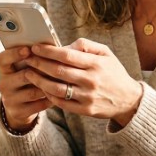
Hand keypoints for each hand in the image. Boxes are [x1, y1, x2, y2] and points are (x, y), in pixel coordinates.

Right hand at [0, 45, 53, 131]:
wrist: (19, 105)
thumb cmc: (27, 78)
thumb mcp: (25, 67)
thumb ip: (36, 56)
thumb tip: (60, 45)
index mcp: (4, 68)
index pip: (2, 58)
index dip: (14, 53)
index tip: (28, 49)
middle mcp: (3, 83)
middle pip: (23, 75)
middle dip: (42, 72)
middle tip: (57, 67)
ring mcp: (9, 99)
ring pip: (33, 91)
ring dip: (49, 87)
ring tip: (62, 81)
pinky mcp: (17, 111)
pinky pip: (38, 104)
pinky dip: (50, 99)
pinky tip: (59, 95)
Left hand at [26, 38, 142, 127]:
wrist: (128, 99)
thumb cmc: (113, 73)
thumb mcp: (105, 53)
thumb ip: (86, 45)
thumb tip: (64, 45)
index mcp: (96, 63)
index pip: (66, 55)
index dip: (48, 51)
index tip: (35, 47)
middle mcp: (91, 80)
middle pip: (58, 71)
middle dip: (39, 64)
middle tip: (28, 59)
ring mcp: (88, 96)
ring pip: (56, 88)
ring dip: (39, 81)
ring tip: (29, 74)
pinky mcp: (85, 110)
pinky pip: (62, 103)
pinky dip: (49, 95)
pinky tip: (41, 88)